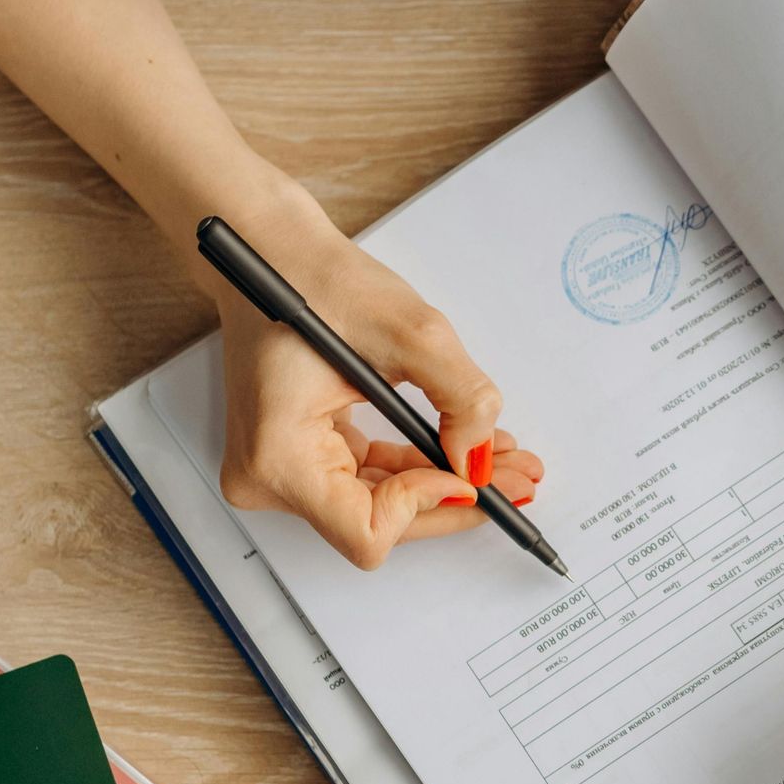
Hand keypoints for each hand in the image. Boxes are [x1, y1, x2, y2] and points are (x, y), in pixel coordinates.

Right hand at [199, 187, 543, 568]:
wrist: (270, 253)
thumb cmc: (316, 281)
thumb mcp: (412, 333)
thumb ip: (462, 399)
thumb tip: (480, 456)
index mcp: (277, 455)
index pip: (366, 530)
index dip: (426, 507)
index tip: (468, 472)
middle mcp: (266, 476)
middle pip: (377, 525)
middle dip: (452, 500)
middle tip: (517, 482)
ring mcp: (277, 470)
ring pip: (378, 506)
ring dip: (442, 484)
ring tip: (503, 462)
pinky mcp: (296, 455)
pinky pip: (366, 481)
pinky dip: (415, 468)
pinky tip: (461, 450)